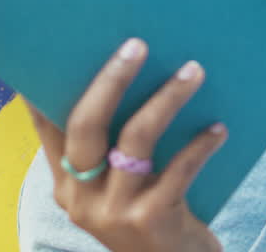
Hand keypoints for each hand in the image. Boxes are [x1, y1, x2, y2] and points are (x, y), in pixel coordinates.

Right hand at [25, 38, 226, 251]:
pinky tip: (218, 128)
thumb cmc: (148, 220)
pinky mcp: (151, 221)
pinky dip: (200, 145)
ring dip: (167, 99)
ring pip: (136, 139)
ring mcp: (114, 211)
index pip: (48, 126)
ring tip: (193, 71)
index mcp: (66, 184)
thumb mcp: (116, 191)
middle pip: (86, 125)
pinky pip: (179, 170)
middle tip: (137, 45)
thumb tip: (128, 77)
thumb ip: (110, 151)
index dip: (47, 86)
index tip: (54, 47)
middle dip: (111, 79)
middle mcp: (81, 198)